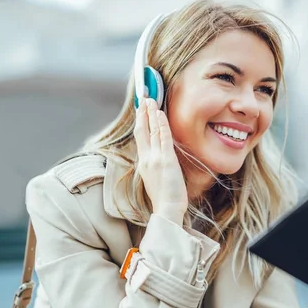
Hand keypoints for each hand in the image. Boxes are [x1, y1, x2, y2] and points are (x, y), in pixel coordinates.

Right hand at [133, 98, 187, 224]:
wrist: (167, 209)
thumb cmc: (165, 197)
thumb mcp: (156, 178)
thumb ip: (155, 165)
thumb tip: (158, 157)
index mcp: (144, 163)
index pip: (141, 137)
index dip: (141, 122)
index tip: (141, 110)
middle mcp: (147, 158)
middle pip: (142, 130)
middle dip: (143, 113)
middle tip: (144, 98)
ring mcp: (155, 158)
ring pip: (152, 130)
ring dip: (151, 113)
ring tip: (151, 100)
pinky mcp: (166, 160)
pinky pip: (163, 138)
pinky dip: (161, 124)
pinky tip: (160, 113)